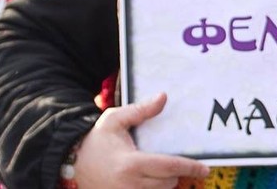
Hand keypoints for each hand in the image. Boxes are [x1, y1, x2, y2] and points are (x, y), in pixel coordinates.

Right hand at [74, 92, 208, 187]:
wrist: (72, 161)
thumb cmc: (96, 139)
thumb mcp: (115, 120)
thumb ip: (141, 110)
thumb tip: (163, 97)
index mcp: (130, 164)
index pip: (169, 167)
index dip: (190, 168)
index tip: (204, 169)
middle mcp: (129, 184)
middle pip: (167, 183)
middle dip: (175, 173)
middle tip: (172, 162)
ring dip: (165, 183)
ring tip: (157, 170)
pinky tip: (149, 180)